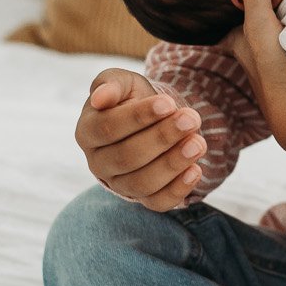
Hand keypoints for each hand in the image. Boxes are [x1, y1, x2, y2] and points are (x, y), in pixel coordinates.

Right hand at [74, 67, 206, 210]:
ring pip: (142, 183)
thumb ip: (111, 83)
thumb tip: (99, 98)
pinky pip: (157, 202)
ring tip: (198, 143)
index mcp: (87, 132)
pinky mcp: (142, 198)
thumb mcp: (123, 82)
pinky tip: (196, 170)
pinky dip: (178, 190)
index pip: (108, 128)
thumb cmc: (132, 98)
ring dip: (173, 163)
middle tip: (191, 119)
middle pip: (127, 157)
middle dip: (162, 138)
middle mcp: (98, 163)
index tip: (168, 103)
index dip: (139, 117)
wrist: (152, 119)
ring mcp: (119, 184)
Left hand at [222, 0, 285, 156]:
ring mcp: (281, 75)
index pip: (229, 23)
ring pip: (277, 44)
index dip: (230, 5)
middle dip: (258, 15)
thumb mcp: (260, 20)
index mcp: (242, 46)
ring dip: (283, 31)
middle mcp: (256, 63)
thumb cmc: (275, 73)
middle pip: (254, 32)